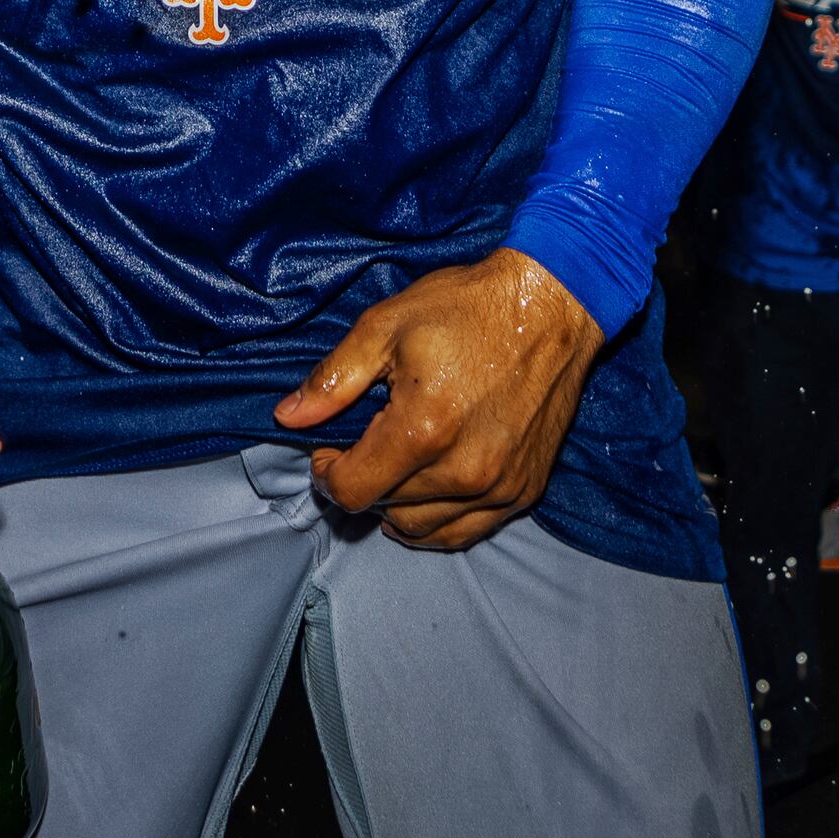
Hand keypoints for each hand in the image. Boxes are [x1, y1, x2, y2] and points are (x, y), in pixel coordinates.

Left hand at [273, 249, 602, 551]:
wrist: (550, 304)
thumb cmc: (466, 307)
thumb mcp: (386, 325)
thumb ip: (334, 379)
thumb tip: (288, 418)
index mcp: (423, 429)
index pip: (352, 490)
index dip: (327, 473)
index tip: (328, 449)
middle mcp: (464, 471)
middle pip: (384, 509)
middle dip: (362, 481)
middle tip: (364, 444)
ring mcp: (499, 487)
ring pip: (421, 528)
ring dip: (396, 504)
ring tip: (394, 463)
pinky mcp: (524, 491)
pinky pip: (465, 532)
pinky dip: (436, 521)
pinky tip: (425, 490)